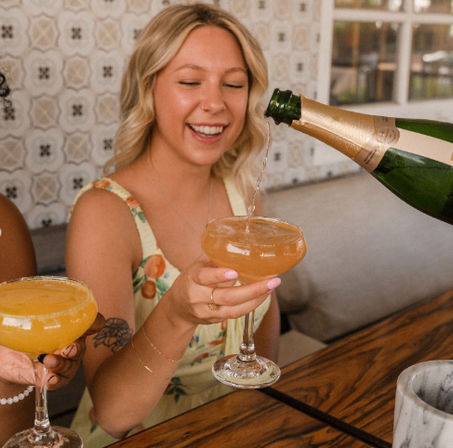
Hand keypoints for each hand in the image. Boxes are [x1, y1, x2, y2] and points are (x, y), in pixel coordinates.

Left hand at [0, 312, 104, 388]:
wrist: (4, 355)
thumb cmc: (20, 330)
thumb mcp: (26, 317)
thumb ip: (30, 309)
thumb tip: (18, 294)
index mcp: (69, 327)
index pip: (91, 322)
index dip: (95, 322)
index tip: (94, 324)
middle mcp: (69, 344)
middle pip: (82, 346)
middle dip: (76, 349)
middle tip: (66, 349)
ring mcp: (61, 362)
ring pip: (71, 365)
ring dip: (61, 364)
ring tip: (47, 361)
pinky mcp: (49, 377)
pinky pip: (60, 381)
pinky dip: (56, 381)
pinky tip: (50, 378)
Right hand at [166, 258, 280, 326]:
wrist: (178, 307)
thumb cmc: (192, 279)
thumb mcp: (198, 264)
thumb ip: (216, 257)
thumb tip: (242, 239)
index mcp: (193, 278)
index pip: (204, 276)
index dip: (218, 275)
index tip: (234, 272)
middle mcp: (198, 297)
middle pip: (226, 296)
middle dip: (252, 290)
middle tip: (272, 280)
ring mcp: (206, 311)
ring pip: (234, 309)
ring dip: (256, 298)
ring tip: (272, 286)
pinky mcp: (215, 321)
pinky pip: (236, 314)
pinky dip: (252, 305)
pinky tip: (263, 295)